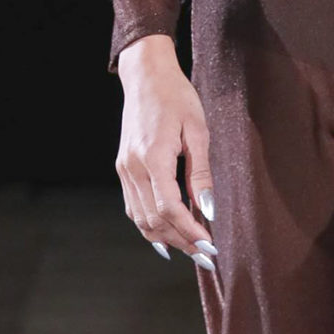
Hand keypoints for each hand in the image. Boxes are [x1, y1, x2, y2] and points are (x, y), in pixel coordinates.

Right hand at [115, 36, 217, 271]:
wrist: (147, 77)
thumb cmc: (177, 98)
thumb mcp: (198, 131)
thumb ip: (201, 172)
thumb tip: (208, 209)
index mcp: (152, 157)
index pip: (169, 208)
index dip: (190, 231)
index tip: (210, 246)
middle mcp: (133, 168)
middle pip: (153, 220)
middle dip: (181, 242)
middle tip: (206, 257)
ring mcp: (124, 169)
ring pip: (140, 219)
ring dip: (166, 238)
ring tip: (191, 250)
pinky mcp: (123, 169)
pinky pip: (133, 207)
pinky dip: (149, 225)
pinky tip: (167, 236)